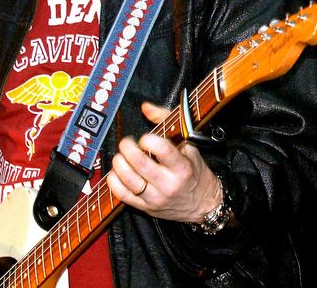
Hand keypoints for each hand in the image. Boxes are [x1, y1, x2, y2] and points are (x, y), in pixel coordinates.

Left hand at [107, 100, 222, 222]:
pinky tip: (116, 172)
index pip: (161, 150)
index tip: (146, 138)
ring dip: (119, 163)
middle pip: (140, 163)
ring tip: (121, 156)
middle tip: (127, 143)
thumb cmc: (194, 172)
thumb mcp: (189, 145)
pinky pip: (122, 195)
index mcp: (182, 167)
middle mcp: (169, 184)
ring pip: (128, 179)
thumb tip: (146, 107)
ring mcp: (156, 197)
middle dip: (127, 148)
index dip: (148, 140)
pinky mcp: (146, 207)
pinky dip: (114, 181)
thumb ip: (167, 121)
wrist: (203, 203)